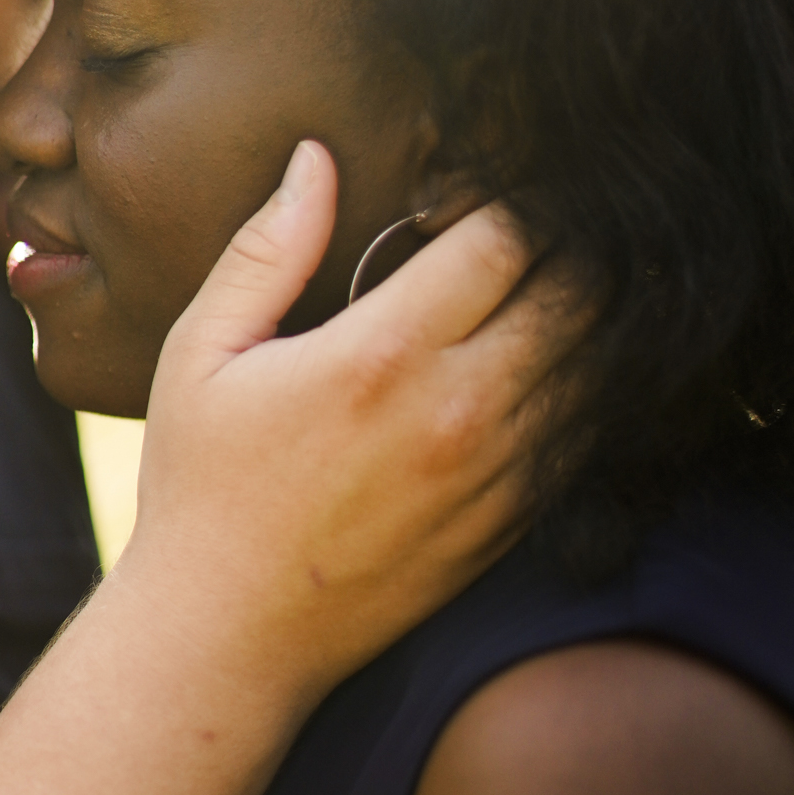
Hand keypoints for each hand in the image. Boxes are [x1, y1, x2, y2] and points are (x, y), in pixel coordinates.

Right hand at [121, 138, 584, 716]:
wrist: (228, 638)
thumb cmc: (200, 487)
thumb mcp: (202, 353)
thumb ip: (266, 249)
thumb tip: (316, 157)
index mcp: (381, 356)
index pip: (505, 237)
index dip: (499, 199)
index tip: (462, 198)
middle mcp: (457, 412)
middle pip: (575, 292)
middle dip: (556, 248)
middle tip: (506, 240)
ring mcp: (495, 476)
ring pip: (593, 362)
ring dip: (573, 316)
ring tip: (521, 297)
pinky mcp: (511, 525)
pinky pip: (582, 434)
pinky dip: (572, 388)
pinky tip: (521, 371)